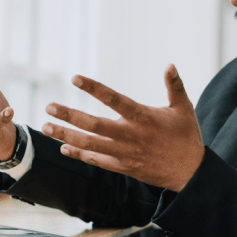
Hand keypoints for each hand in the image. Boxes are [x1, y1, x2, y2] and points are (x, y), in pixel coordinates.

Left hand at [42, 64, 204, 191]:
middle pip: (94, 125)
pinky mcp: (124, 167)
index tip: (74, 78)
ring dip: (66, 136)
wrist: (190, 172)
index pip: (113, 99)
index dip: (93, 88)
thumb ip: (174, 86)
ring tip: (46, 127)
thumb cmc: (186, 137)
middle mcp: (130, 135)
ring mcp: (125, 154)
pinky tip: (63, 148)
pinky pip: (97, 161)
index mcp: (143, 117)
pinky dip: (80, 155)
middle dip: (69, 115)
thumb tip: (169, 64)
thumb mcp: (183, 108)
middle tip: (48, 106)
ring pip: (90, 145)